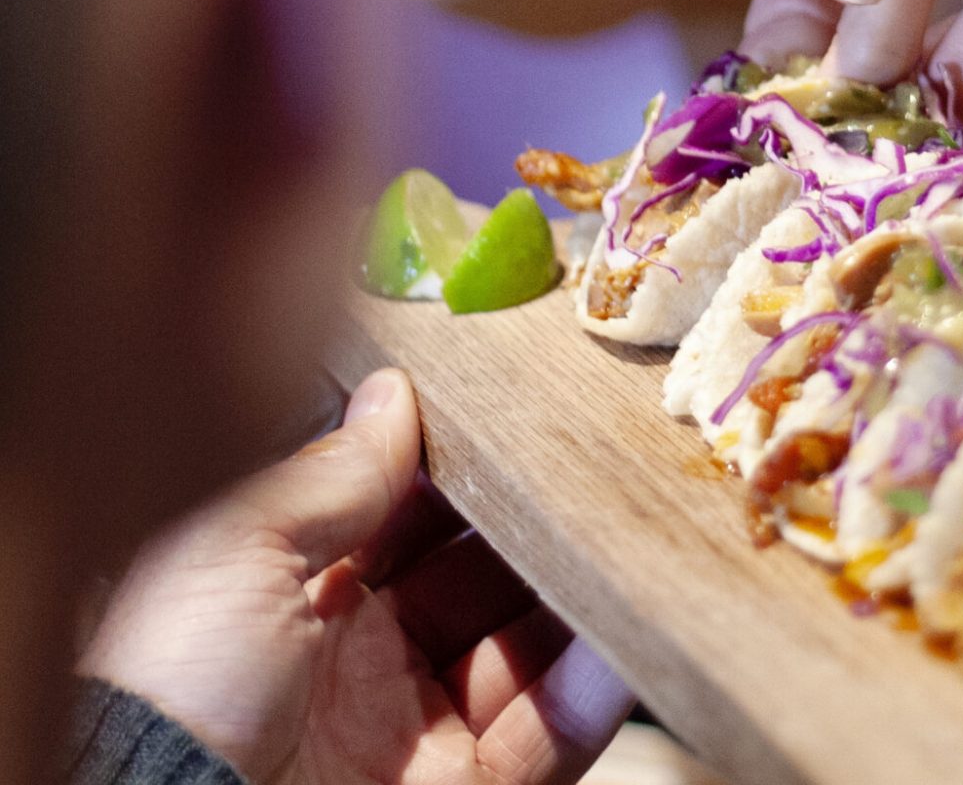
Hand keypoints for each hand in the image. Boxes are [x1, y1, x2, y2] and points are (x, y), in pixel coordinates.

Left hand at [82, 370, 632, 784]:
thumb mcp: (231, 550)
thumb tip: (393, 392)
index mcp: (293, 597)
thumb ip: (330, 475)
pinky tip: (624, 630)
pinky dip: (593, 688)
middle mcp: (358, 664)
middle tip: (593, 465)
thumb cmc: (167, 694)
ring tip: (630, 534)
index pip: (401, 513)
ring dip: (579, 594)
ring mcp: (413, 734)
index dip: (459, 466)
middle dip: (534, 523)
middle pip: (478, 574)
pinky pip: (547, 736)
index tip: (518, 414)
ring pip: (527, 648)